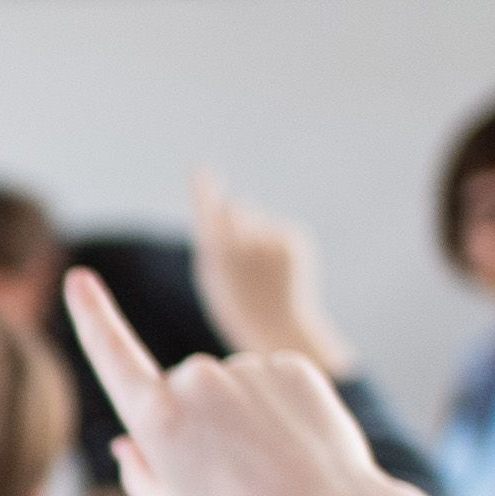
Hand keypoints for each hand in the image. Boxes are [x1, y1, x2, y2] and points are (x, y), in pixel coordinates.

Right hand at [64, 266, 471, 495]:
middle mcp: (198, 379)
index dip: (91, 314)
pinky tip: (291, 445)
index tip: (78, 278)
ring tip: (265, 465)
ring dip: (238, 415)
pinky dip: (275, 407)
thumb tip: (128, 441)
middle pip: (181, 386)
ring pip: (229, 384)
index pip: (111, 352)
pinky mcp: (292, 364)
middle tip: (226, 473)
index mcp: (157, 417)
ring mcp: (248, 367)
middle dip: (193, 418)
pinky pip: (268, 379)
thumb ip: (136, 473)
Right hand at [185, 170, 348, 370]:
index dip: (203, 190)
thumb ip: (213, 239)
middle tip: (238, 247)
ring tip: (259, 268)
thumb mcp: (212, 274)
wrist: (277, 325)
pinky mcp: (294, 240)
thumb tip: (225, 202)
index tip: (200, 170)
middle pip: (236, 207)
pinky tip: (277, 268)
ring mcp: (273, 240)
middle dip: (233, 217)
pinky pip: (278, 228)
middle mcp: (246, 243)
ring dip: (255, 232)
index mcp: (219, 254)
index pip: (208, 211)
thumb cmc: (235, 302)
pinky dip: (276, 242)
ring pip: (257, 217)